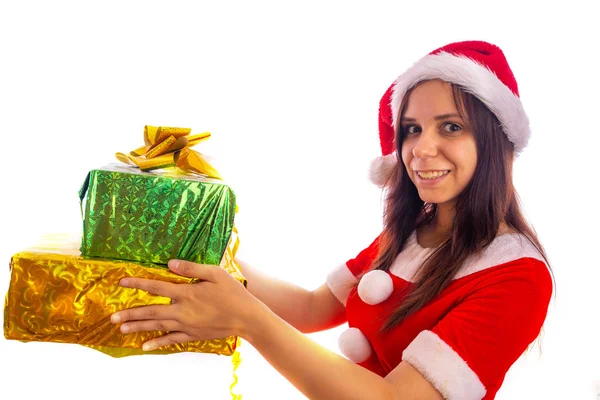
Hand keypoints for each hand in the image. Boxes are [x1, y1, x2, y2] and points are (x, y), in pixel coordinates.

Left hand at [110, 259, 254, 350]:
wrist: (246, 318)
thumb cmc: (232, 292)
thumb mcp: (215, 273)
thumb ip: (191, 268)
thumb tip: (170, 263)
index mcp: (186, 292)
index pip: (156, 287)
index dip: (138, 284)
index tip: (121, 282)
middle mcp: (182, 310)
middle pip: (150, 311)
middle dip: (130, 313)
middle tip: (112, 317)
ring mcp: (186, 325)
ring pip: (157, 326)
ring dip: (138, 327)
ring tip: (121, 328)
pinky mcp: (192, 335)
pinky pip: (171, 340)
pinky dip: (157, 343)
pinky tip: (144, 346)